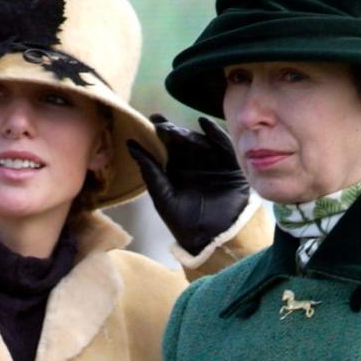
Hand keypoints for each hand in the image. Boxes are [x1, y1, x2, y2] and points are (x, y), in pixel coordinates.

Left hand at [127, 114, 250, 256]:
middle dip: (171, 131)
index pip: (166, 146)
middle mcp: (194, 162)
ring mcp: (212, 162)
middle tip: (161, 126)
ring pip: (199, 141)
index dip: (158, 133)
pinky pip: (223, 146)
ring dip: (188, 135)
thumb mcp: (163, 197)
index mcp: (176, 169)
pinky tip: (204, 124)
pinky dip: (216, 134)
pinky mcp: (230, 165)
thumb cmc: (186, 224)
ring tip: (175, 133)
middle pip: (182, 141)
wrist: (214, 239)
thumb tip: (130, 145)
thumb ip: (150, 172)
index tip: (150, 121)